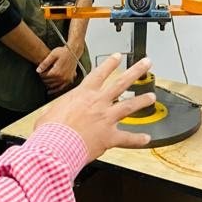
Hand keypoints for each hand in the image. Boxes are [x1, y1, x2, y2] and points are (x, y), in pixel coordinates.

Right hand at [35, 53, 153, 160]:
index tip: (118, 56)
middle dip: (136, 71)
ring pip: (129, 106)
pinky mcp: (110, 137)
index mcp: (83, 94)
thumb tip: (54, 115)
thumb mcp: (50, 112)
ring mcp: (106, 118)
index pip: (99, 74)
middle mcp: (98, 103)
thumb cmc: (50, 130)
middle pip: (121, 83)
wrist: (55, 145)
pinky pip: (127, 138)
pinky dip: (138, 139)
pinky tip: (146, 138)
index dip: (109, 64)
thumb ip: (59, 110)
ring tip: (151, 97)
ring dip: (142, 101)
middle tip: (146, 63)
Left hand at [37, 46, 79, 94]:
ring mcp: (66, 79)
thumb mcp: (52, 55)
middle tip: (42, 75)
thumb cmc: (63, 52)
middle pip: (48, 82)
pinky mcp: (69, 80)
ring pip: (53, 86)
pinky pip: (61, 87)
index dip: (40, 74)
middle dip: (44, 79)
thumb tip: (38, 70)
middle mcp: (62, 77)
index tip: (39, 72)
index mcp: (57, 71)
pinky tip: (50, 91)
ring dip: (48, 84)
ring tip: (45, 81)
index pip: (45, 76)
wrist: (73, 51)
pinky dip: (55, 90)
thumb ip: (45, 63)